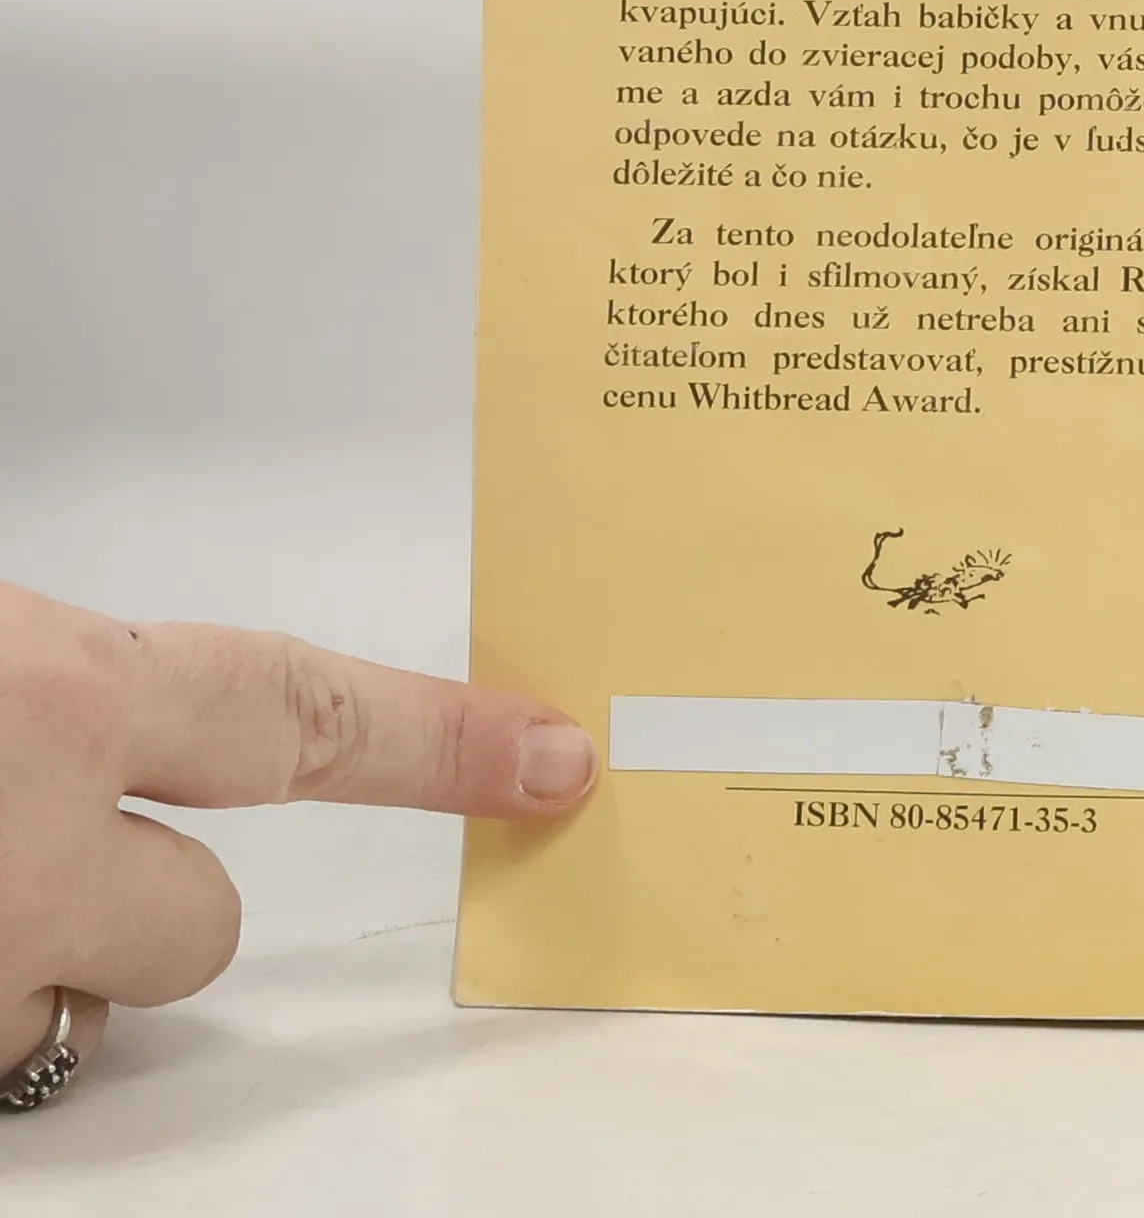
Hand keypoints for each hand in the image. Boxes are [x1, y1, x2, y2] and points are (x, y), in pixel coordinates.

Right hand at [0, 581, 595, 1091]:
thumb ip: (63, 684)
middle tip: (28, 839)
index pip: (309, 720)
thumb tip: (112, 710)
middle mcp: (30, 848)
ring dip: (34, 961)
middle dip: (144, 900)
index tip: (545, 762)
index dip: (434, 743)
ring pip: (87, 1007)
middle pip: (202, 925)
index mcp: (57, 694)